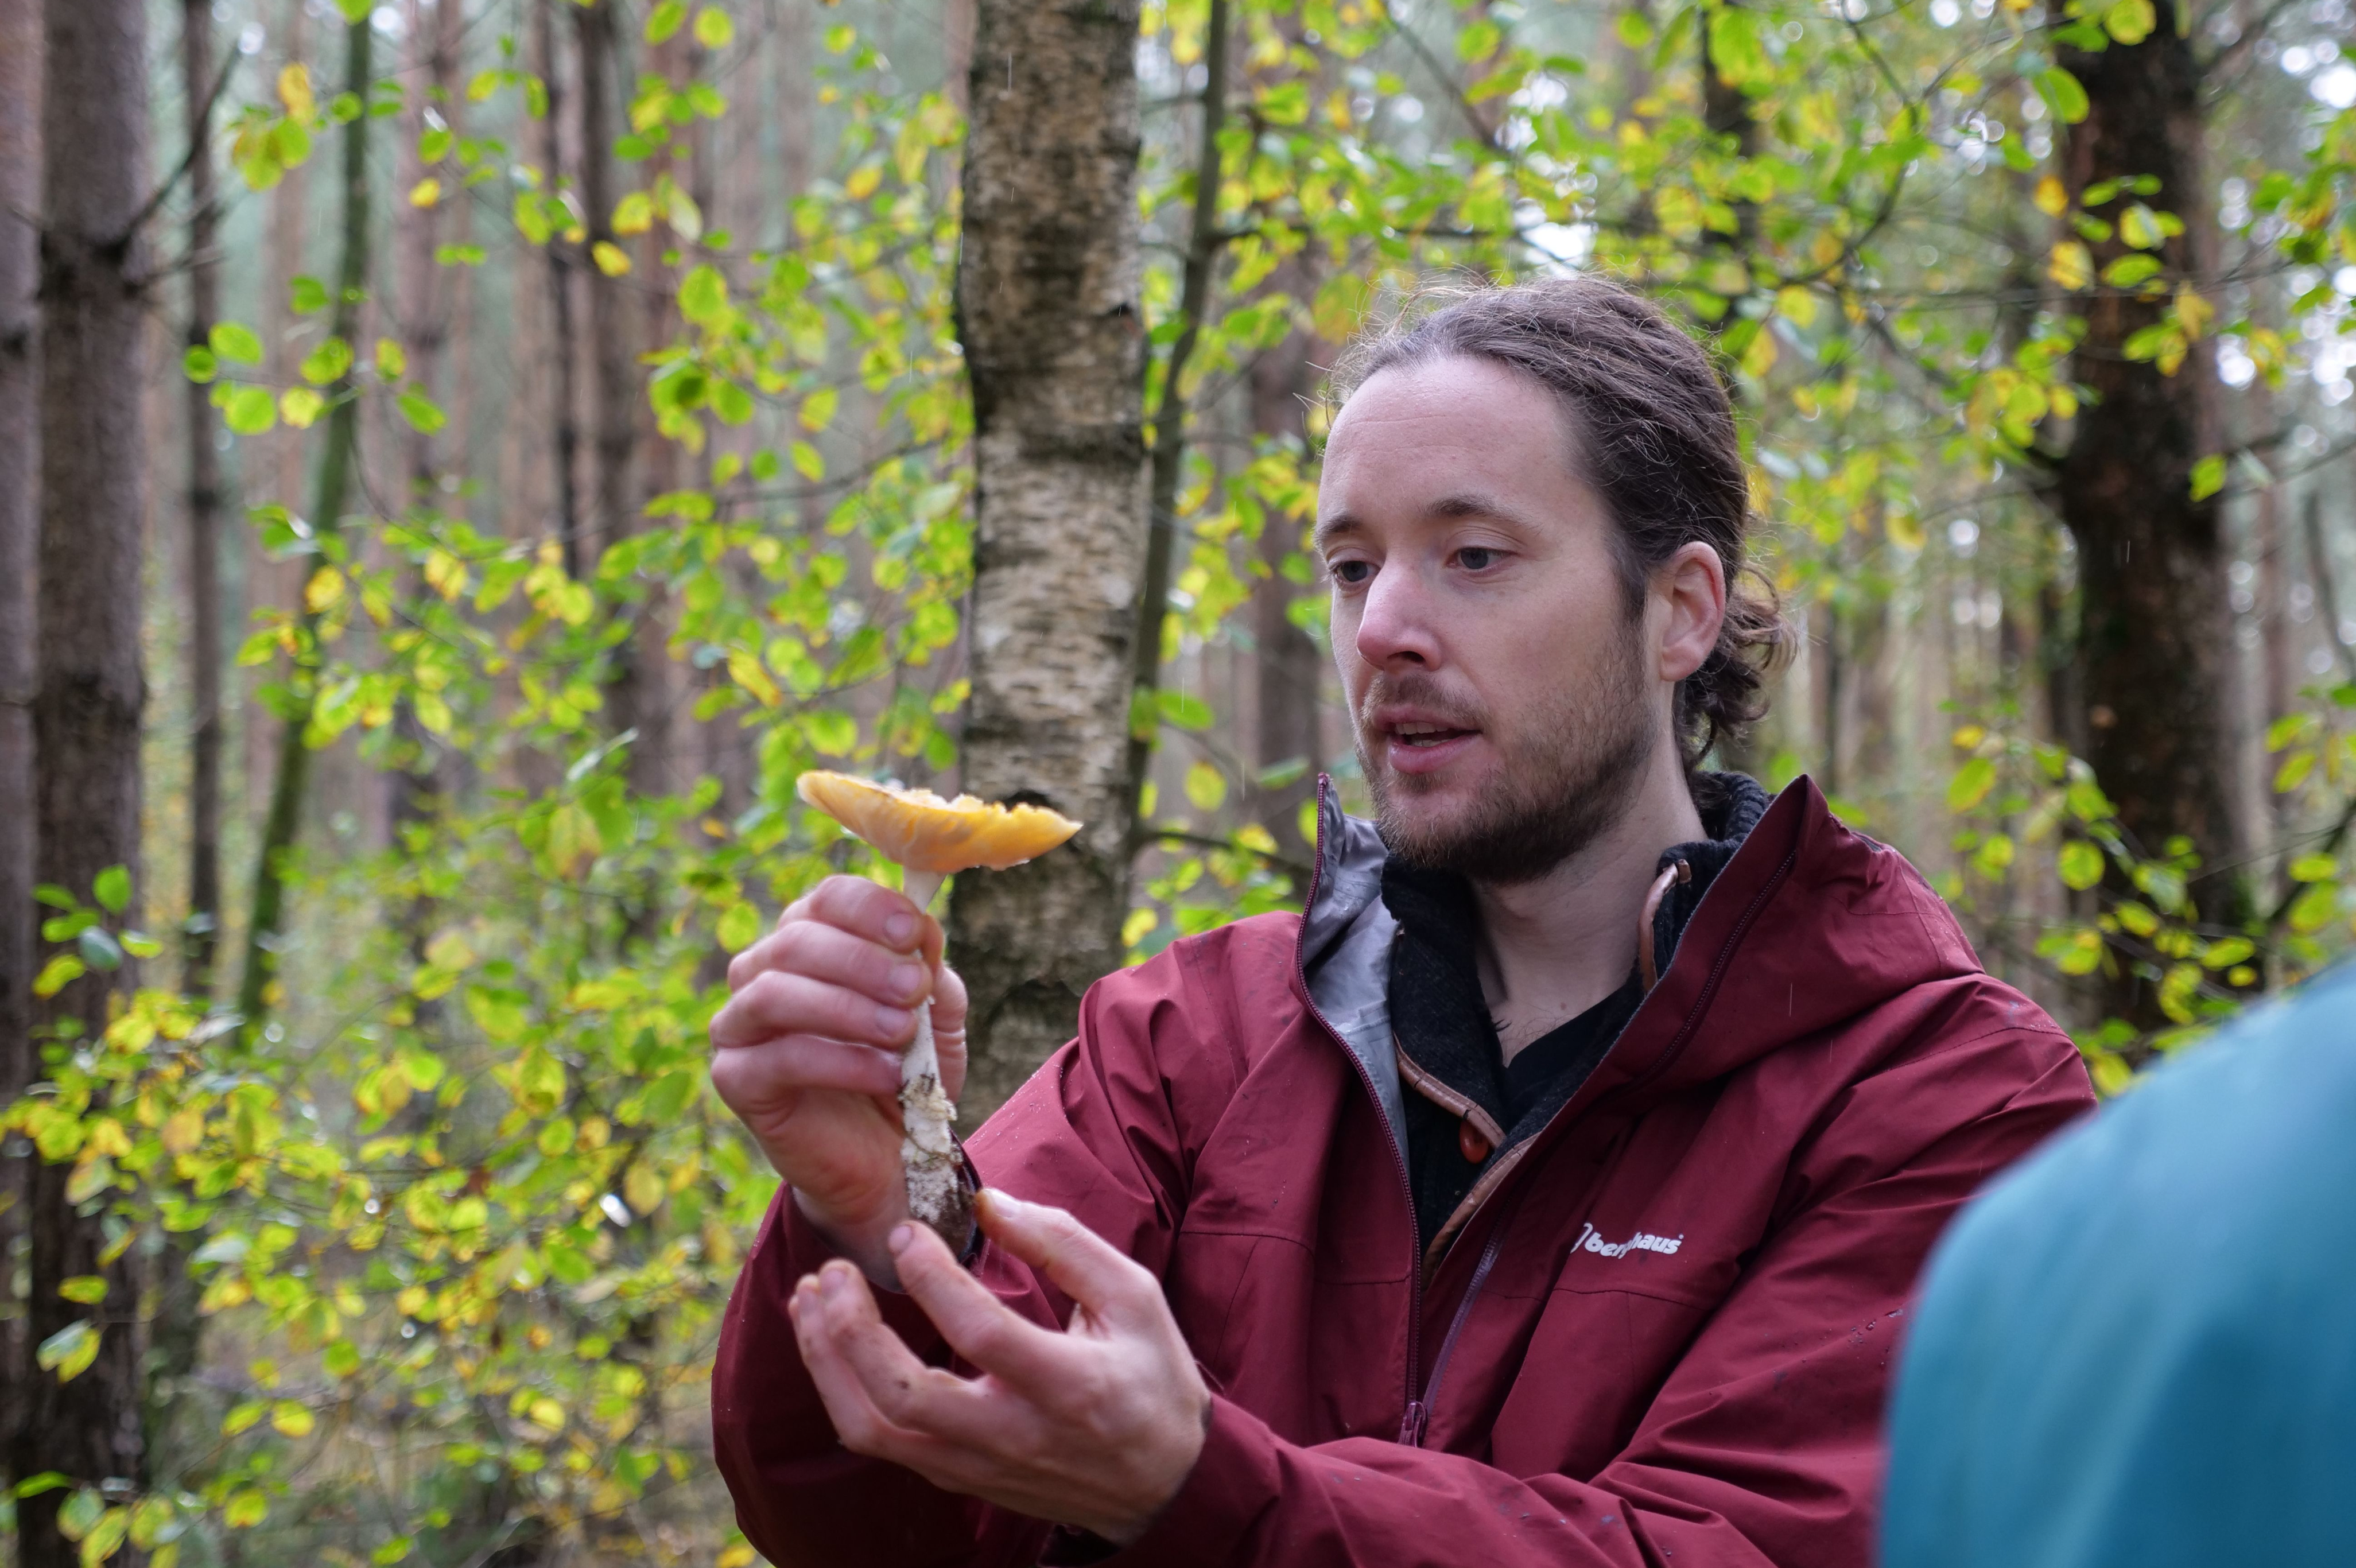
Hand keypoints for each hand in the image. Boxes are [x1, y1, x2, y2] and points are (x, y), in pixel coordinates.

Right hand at [710, 875, 968, 1276]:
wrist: (890, 1157)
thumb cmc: (906, 1071)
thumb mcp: (937, 1018)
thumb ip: (932, 974)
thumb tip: (923, 931)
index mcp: (810, 939)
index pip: (827, 899)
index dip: (870, 908)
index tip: (914, 932)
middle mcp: (762, 972)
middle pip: (797, 940)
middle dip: (864, 961)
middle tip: (915, 990)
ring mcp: (740, 1025)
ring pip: (774, 993)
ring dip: (847, 1007)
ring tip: (903, 1030)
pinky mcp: (736, 1079)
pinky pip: (778, 1059)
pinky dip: (840, 1061)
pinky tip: (888, 1074)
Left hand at [789, 1189, 1210, 1544]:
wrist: (1162, 1484)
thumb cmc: (1150, 1377)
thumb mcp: (1132, 1297)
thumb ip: (1062, 1243)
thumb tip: (988, 1201)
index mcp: (1069, 1385)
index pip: (980, 1333)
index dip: (932, 1278)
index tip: (906, 1232)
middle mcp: (1015, 1436)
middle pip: (905, 1397)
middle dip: (851, 1330)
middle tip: (834, 1270)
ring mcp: (979, 1466)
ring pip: (874, 1429)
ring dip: (827, 1362)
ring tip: (809, 1299)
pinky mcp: (958, 1479)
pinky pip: (881, 1444)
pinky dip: (841, 1390)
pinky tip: (831, 1342)